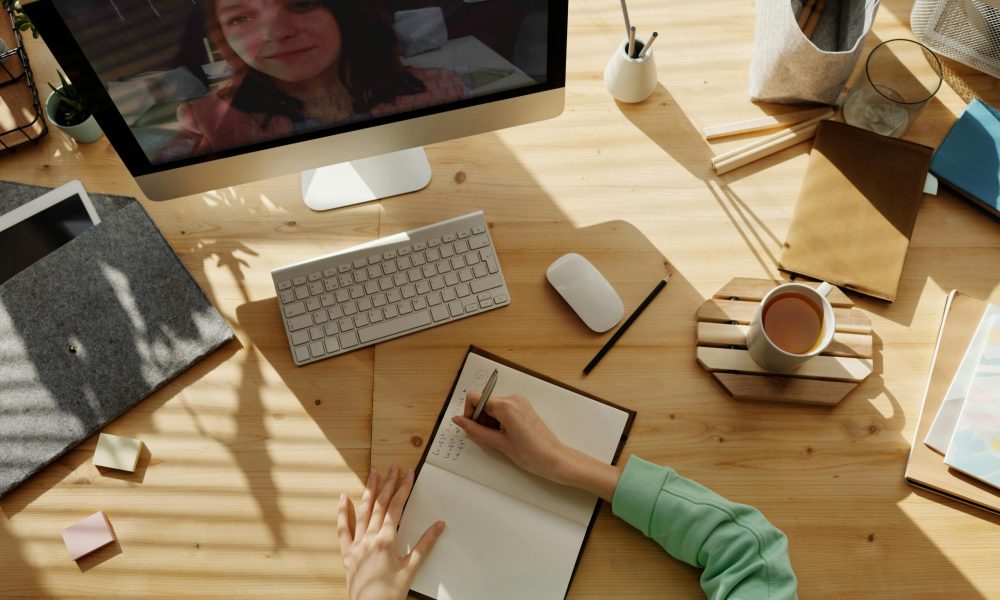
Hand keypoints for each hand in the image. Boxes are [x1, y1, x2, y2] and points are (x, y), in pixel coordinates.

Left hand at [338, 465, 444, 599]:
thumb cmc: (390, 594)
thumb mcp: (411, 569)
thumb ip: (424, 545)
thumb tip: (438, 525)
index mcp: (386, 541)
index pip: (396, 507)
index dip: (403, 488)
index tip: (408, 473)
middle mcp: (369, 539)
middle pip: (380, 504)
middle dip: (388, 484)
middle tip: (394, 467)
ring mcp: (356, 545)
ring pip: (362, 511)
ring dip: (369, 491)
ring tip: (373, 473)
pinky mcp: (347, 554)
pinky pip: (343, 529)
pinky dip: (343, 513)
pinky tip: (343, 498)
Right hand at [452, 392, 621, 500]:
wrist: (554, 459)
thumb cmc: (531, 454)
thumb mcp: (498, 444)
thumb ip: (475, 430)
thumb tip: (458, 421)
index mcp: (506, 405)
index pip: (475, 397)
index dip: (469, 413)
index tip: (472, 428)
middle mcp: (513, 398)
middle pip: (483, 402)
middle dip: (481, 419)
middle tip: (490, 438)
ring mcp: (520, 401)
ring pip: (492, 406)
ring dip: (490, 421)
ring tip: (500, 438)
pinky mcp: (523, 407)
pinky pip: (503, 409)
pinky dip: (499, 421)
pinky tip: (506, 435)